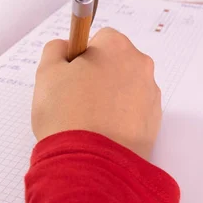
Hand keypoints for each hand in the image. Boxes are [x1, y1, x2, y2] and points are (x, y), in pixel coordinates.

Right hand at [32, 27, 161, 159]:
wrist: (91, 163)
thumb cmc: (68, 114)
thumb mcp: (47, 73)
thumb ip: (55, 50)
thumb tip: (65, 46)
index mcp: (117, 46)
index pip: (99, 39)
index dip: (81, 57)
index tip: (70, 76)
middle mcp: (140, 65)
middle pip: (115, 62)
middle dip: (98, 75)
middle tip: (75, 98)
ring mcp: (150, 94)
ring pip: (125, 87)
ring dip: (110, 96)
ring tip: (88, 119)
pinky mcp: (154, 121)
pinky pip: (133, 110)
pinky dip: (120, 116)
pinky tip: (102, 131)